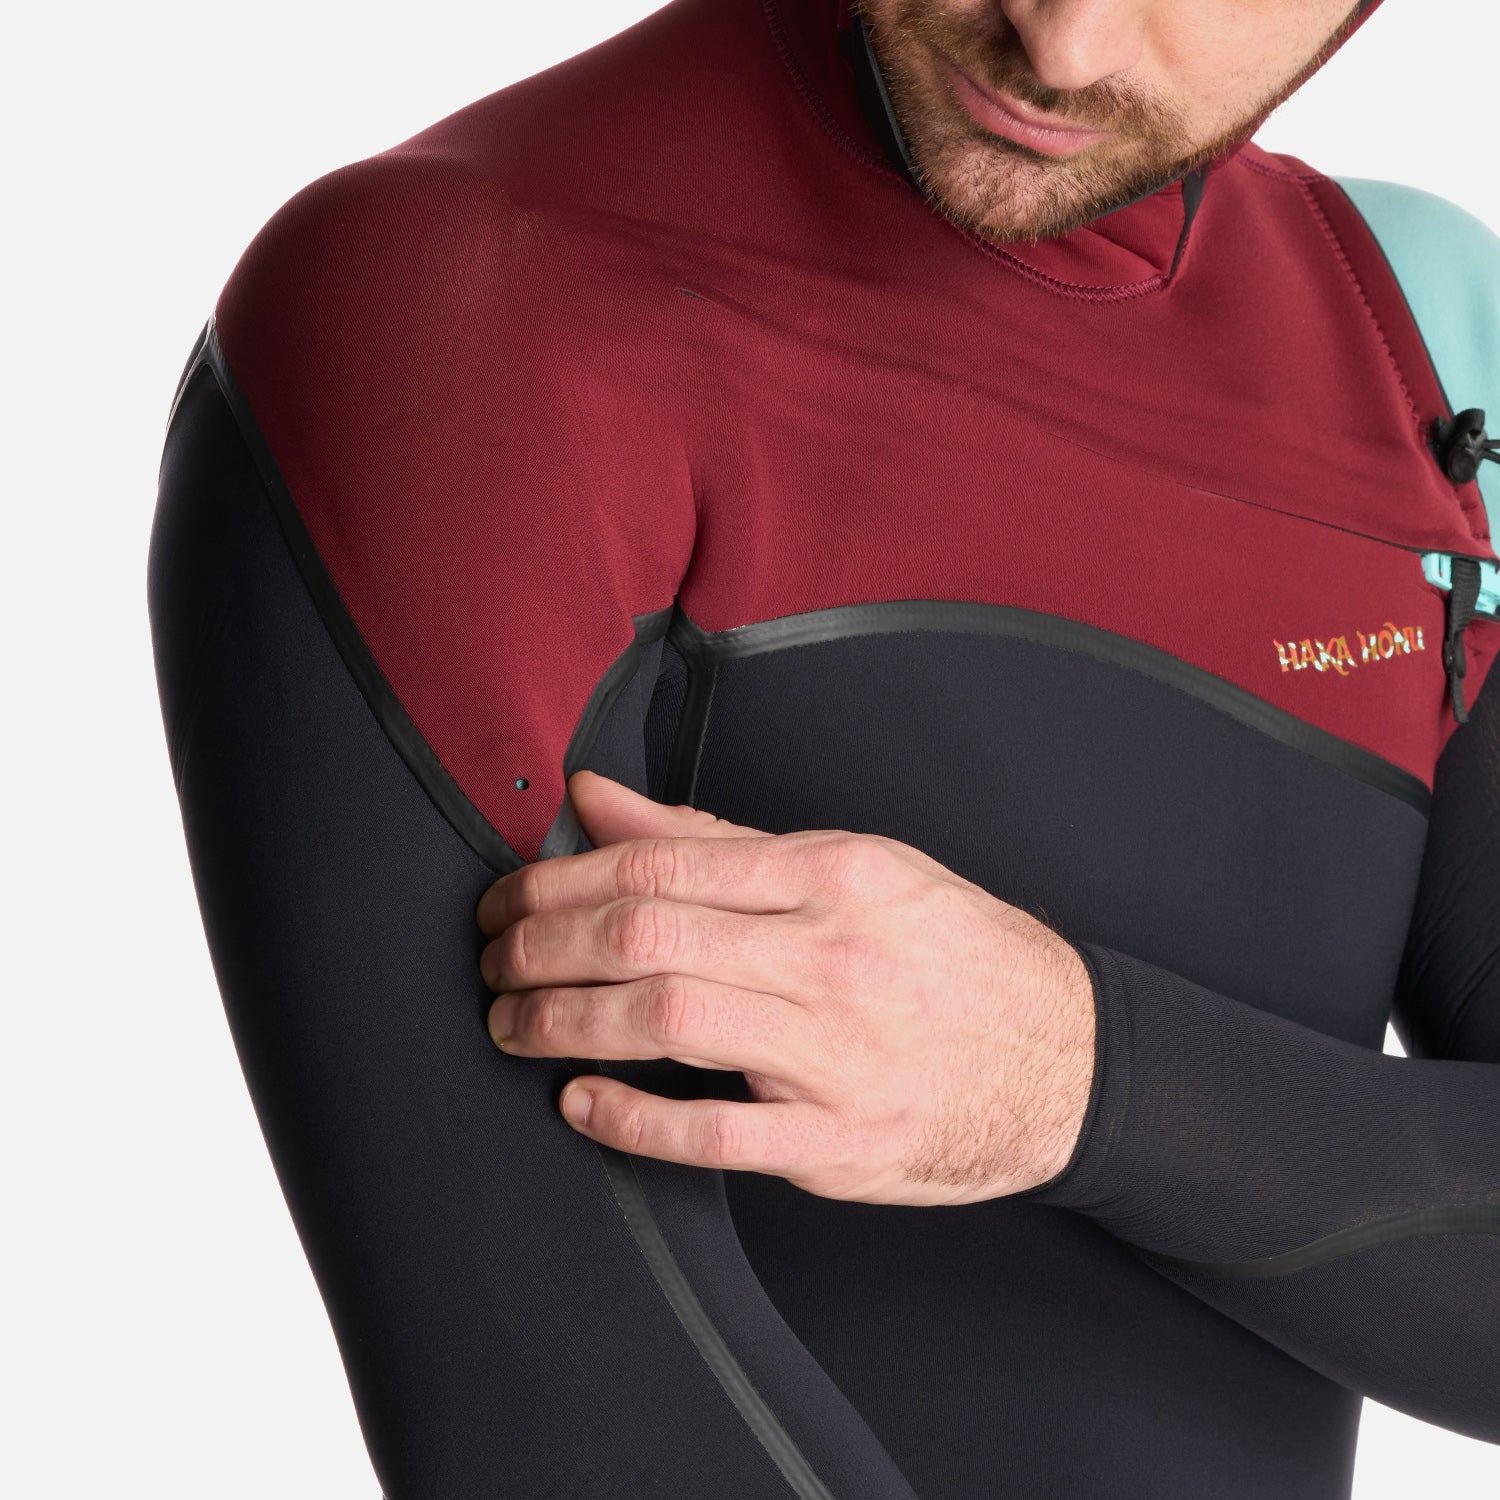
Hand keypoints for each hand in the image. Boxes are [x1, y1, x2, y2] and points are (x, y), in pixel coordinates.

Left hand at [474, 771, 1095, 1205]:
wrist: (1063, 1054)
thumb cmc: (947, 951)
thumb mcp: (851, 867)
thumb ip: (716, 841)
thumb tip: (598, 800)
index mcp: (833, 873)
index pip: (663, 863)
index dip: (560, 879)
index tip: (509, 895)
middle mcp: (832, 954)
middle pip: (647, 936)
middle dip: (540, 945)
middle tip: (490, 957)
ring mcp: (837, 1052)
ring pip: (668, 1020)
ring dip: (563, 1022)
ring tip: (509, 1023)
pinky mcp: (840, 1141)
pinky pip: (717, 1135)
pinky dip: (634, 1119)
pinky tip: (582, 1103)